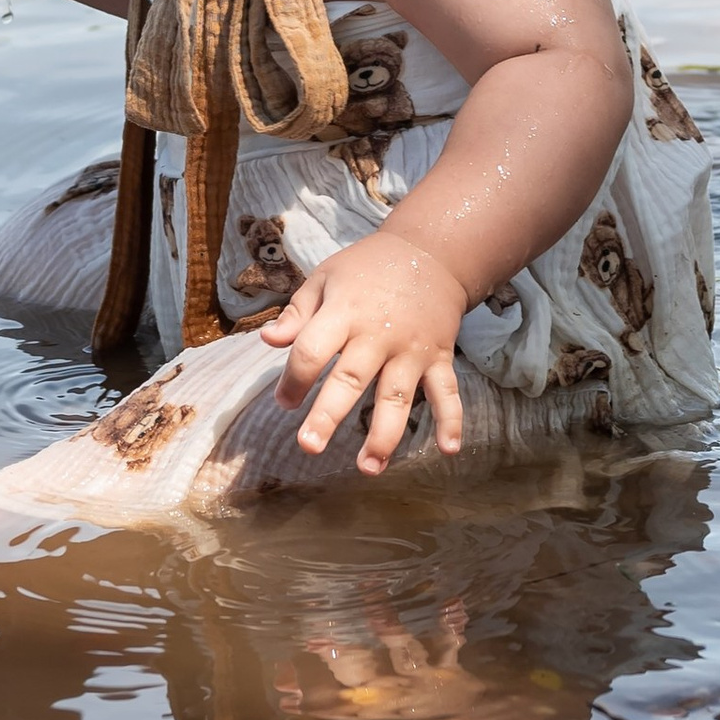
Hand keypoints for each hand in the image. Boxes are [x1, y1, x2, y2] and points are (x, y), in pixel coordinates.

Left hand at [262, 227, 469, 473]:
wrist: (429, 251)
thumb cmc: (367, 268)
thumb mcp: (326, 277)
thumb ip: (297, 312)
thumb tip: (268, 341)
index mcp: (344, 311)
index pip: (312, 350)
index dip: (293, 379)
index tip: (284, 402)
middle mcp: (378, 334)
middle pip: (351, 379)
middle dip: (329, 415)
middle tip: (308, 446)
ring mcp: (411, 349)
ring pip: (397, 396)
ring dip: (384, 434)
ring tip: (368, 468)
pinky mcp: (439, 357)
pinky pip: (447, 392)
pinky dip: (452, 421)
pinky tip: (448, 450)